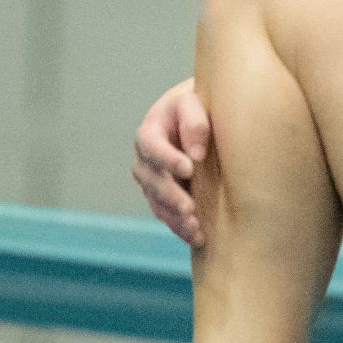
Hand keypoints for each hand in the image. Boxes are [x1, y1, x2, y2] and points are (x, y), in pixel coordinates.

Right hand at [134, 77, 209, 247]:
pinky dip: (180, 228)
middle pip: (152, 181)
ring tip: (195, 229)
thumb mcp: (193, 104)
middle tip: (189, 207)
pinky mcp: (163, 198)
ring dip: (175, 218)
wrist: (194, 120)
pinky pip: (166, 216)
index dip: (167, 159)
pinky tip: (197, 237)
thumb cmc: (195, 109)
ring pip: (157, 203)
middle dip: (170, 195)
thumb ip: (194, 122)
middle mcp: (145, 160)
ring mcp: (152, 182)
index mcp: (149, 133)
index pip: (152, 147)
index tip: (188, 169)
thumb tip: (196, 154)